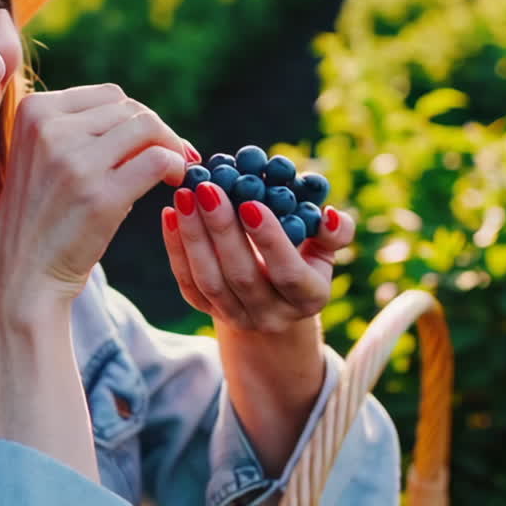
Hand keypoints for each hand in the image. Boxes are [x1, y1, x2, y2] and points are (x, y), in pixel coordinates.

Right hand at [0, 83, 191, 302]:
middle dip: (157, 132)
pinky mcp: (99, 196)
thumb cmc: (40, 217)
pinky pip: (158, 160)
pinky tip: (173, 182)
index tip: (150, 140)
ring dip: (171, 147)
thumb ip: (78, 129)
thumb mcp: (42, 157)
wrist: (22, 274)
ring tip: (174, 170)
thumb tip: (144, 118)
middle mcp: (49, 129)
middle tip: (173, 157)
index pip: (107, 95)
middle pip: (130, 110)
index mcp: (33, 111)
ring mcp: (74, 162)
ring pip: (148, 128)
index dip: (137, 117)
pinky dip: (176, 166)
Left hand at [160, 180, 354, 334]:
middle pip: (242, 276)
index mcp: (309, 297)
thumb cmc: (305, 258)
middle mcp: (272, 315)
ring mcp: (237, 316)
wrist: (275, 300)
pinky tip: (171, 214)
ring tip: (186, 195)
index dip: (269, 240)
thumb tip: (329, 216)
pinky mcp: (207, 311)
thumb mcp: (325, 247)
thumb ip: (335, 231)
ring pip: (209, 281)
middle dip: (223, 230)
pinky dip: (176, 248)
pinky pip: (188, 282)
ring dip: (194, 236)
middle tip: (208, 189)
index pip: (288, 273)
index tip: (250, 203)